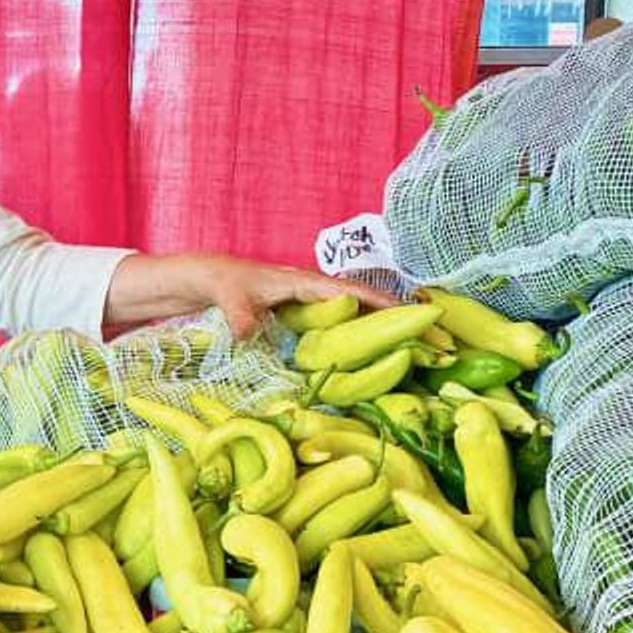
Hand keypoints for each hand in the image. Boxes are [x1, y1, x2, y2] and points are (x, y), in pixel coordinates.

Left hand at [105, 252, 398, 338]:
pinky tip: (373, 355)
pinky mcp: (298, 315)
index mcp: (297, 281)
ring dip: (381, 327)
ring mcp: (305, 302)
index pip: (345, 291)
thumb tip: (247, 334)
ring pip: (351, 313)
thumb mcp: (224, 295)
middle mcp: (308, 289)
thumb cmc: (215, 280)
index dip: (377, 301)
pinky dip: (357, 335)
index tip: (410, 312)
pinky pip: (335, 324)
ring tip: (417, 347)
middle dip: (395, 315)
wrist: (199, 277)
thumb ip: (238, 313)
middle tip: (432, 336)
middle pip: (359, 301)